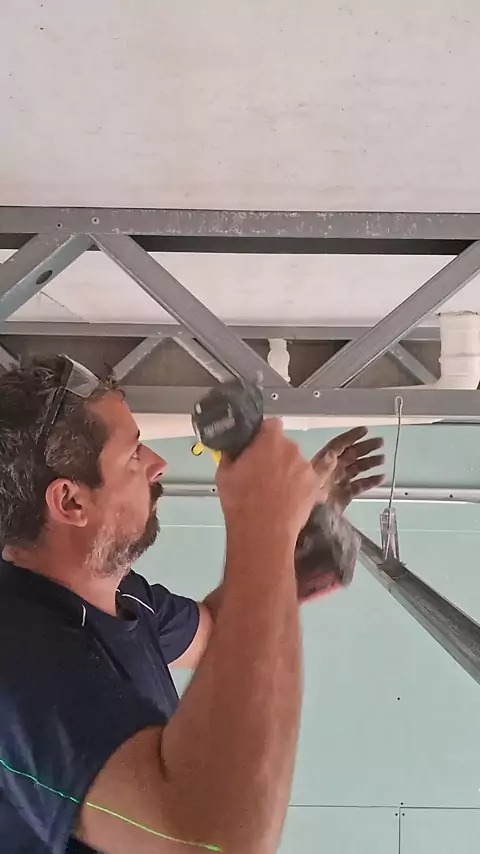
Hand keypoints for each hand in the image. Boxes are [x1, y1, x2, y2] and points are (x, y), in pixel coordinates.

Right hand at [217, 419, 337, 545]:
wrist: (262, 531)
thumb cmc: (240, 501)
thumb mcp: (224, 474)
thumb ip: (231, 455)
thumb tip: (233, 450)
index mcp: (269, 440)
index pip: (271, 424)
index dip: (264, 433)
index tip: (257, 444)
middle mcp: (292, 449)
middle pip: (284, 445)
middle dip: (275, 454)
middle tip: (262, 472)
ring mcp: (306, 467)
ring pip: (297, 462)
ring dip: (289, 470)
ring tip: (277, 490)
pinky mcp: (315, 486)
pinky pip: (316, 476)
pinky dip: (310, 479)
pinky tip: (311, 482)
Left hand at [311, 426, 384, 512]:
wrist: (306, 521)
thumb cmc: (305, 499)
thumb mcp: (313, 481)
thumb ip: (323, 467)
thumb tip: (332, 454)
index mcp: (324, 463)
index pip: (339, 445)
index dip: (351, 436)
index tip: (365, 430)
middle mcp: (333, 470)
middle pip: (351, 454)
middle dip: (365, 447)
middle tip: (380, 442)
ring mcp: (340, 482)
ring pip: (357, 469)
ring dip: (370, 462)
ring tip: (382, 458)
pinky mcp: (345, 495)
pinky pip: (360, 486)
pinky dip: (370, 481)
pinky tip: (380, 477)